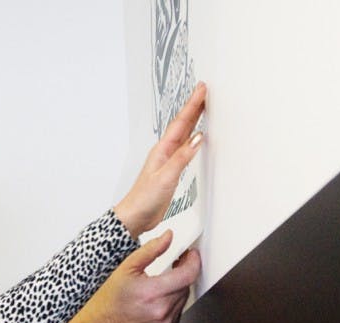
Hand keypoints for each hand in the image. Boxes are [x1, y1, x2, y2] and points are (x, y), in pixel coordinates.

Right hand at [80, 230, 200, 322]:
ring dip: (178, 287)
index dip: (193, 261)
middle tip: (173, 265)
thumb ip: (151, 250)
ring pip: (184, 297)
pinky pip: (180, 310)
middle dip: (182, 272)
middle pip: (187, 284)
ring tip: (161, 283)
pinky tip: (158, 299)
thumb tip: (168, 237)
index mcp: (152, 293)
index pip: (188, 275)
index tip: (191, 255)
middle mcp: (162, 310)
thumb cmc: (110, 299)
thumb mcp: (127, 268)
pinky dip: (173, 301)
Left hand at [113, 82, 206, 237]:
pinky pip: (185, 149)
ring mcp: (168, 161)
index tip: (202, 89)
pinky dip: (192, 139)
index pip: (181, 122)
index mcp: (163, 150)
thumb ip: (182, 158)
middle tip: (204, 91)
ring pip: (184, 135)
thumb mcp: (166, 177)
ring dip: (193, 120)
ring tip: (202, 107)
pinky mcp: (171, 171)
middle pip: (182, 124)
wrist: (136, 217)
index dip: (192, 105)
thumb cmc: (144, 199)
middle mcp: (165, 152)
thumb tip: (198, 138)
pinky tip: (196, 139)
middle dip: (194, 107)